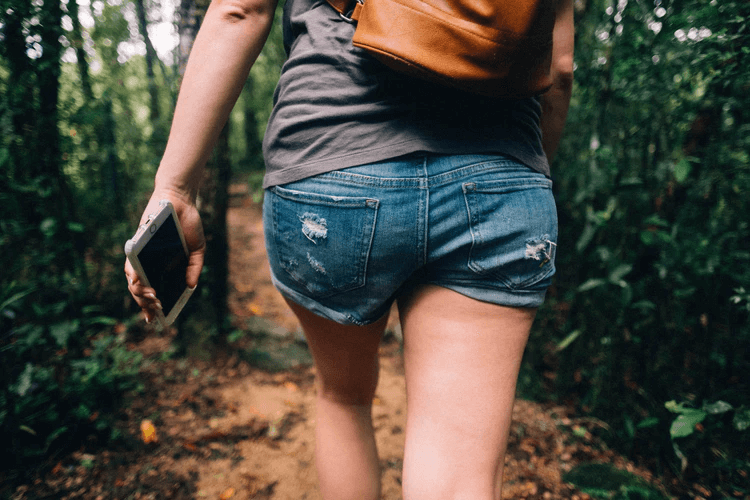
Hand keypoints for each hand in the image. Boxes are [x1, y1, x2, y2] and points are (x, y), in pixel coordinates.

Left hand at [124, 188, 204, 323]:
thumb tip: (191, 286)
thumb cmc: (188, 224)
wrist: (179, 201)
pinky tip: (139, 283)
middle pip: (142, 289)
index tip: (157, 319)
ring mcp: (142, 256)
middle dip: (146, 304)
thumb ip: (194, 268)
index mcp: (163, 267)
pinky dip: (133, 275)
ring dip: (139, 294)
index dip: (152, 307)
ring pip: (133, 281)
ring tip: (152, 300)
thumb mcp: (197, 249)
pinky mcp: (136, 245)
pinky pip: (130, 263)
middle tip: (156, 311)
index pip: (154, 290)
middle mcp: (150, 264)